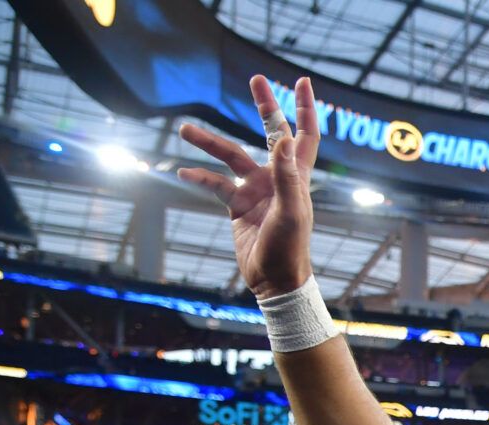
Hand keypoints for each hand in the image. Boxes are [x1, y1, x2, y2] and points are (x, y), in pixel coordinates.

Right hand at [175, 76, 319, 298]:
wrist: (274, 282)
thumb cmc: (290, 249)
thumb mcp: (290, 212)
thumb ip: (287, 176)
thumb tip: (283, 138)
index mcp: (297, 177)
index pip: (305, 135)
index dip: (305, 109)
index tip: (301, 82)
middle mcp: (278, 178)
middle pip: (271, 134)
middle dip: (264, 107)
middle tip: (254, 79)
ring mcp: (257, 190)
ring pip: (231, 158)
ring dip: (209, 144)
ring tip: (183, 128)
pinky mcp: (239, 206)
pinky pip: (217, 185)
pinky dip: (201, 177)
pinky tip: (183, 171)